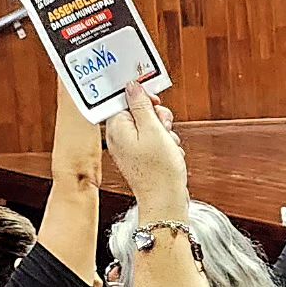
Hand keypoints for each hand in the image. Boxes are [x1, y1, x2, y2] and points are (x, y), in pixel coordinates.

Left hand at [106, 83, 187, 210]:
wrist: (166, 200)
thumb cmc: (159, 170)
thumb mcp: (153, 129)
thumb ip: (142, 105)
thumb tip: (132, 86)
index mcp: (116, 128)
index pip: (125, 100)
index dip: (143, 99)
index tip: (155, 103)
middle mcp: (119, 138)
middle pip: (140, 112)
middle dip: (157, 117)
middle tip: (163, 127)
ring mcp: (130, 149)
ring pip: (151, 126)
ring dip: (164, 131)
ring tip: (167, 144)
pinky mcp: (141, 157)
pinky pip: (155, 140)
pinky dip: (165, 144)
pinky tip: (169, 153)